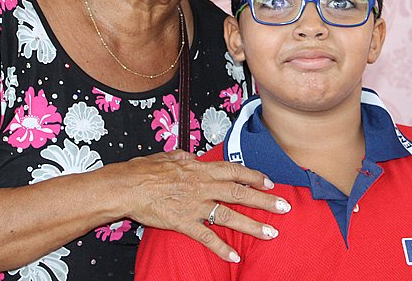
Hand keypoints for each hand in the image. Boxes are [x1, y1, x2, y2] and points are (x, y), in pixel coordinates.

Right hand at [119, 150, 289, 261]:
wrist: (127, 186)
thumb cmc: (144, 169)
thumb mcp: (169, 155)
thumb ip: (185, 157)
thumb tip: (194, 156)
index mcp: (199, 168)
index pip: (234, 170)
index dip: (254, 176)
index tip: (270, 182)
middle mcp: (202, 186)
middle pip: (239, 193)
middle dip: (264, 200)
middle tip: (284, 207)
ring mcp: (194, 205)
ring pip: (229, 215)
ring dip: (252, 225)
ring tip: (271, 233)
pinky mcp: (183, 222)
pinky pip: (206, 237)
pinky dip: (222, 247)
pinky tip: (235, 256)